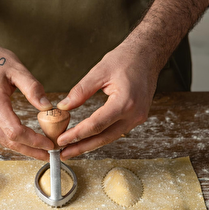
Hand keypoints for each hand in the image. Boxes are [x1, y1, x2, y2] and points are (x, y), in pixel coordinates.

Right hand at [0, 45, 52, 159]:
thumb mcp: (17, 69)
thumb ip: (33, 89)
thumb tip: (47, 108)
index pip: (15, 132)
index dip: (34, 141)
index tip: (49, 144)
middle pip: (9, 141)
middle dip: (31, 150)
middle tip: (49, 154)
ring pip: (3, 141)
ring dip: (22, 148)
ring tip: (40, 151)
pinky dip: (13, 140)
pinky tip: (25, 140)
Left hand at [57, 41, 158, 159]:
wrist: (147, 55)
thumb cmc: (126, 59)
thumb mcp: (99, 72)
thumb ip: (81, 91)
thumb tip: (64, 106)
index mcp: (125, 102)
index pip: (96, 125)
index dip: (77, 134)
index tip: (61, 140)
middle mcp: (134, 114)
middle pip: (103, 137)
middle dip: (82, 147)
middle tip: (64, 153)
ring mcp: (137, 117)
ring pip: (110, 137)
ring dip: (90, 144)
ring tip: (72, 149)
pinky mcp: (136, 116)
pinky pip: (116, 131)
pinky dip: (100, 136)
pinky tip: (88, 139)